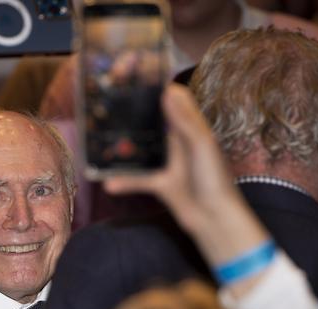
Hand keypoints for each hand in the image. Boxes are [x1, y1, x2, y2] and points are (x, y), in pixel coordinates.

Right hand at [103, 84, 268, 264]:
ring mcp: (169, 163)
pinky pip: (139, 179)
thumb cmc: (214, 179)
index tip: (138, 80)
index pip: (177, 101)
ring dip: (125, 148)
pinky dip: (125, 182)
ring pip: (143, 149)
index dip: (161, 89)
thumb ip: (184, 121)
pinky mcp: (160, 183)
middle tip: (111, 104)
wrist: (215, 220)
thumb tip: (166, 92)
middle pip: (156, 122)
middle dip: (136, 114)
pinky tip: (107, 183)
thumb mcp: (201, 146)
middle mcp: (180, 142)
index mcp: (193, 129)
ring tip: (102, 139)